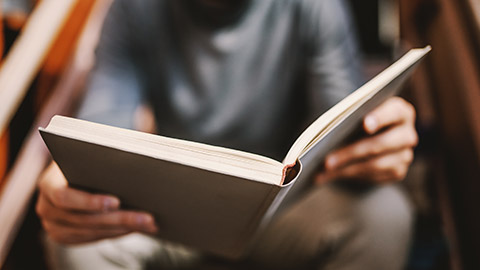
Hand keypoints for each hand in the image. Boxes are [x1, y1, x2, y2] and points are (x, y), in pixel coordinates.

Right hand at [36, 162, 157, 244]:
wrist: (74, 170)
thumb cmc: (86, 157)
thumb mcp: (90, 151)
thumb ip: (105, 155)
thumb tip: (135, 159)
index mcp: (48, 183)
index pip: (64, 197)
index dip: (90, 202)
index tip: (117, 201)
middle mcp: (47, 208)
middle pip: (84, 219)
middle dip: (119, 219)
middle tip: (147, 218)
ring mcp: (55, 226)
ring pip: (92, 232)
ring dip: (123, 228)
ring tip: (149, 224)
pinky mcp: (67, 236)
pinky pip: (94, 238)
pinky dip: (117, 233)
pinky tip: (138, 228)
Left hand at [315, 97, 417, 183]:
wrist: (367, 136)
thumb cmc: (359, 119)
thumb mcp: (357, 113)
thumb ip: (351, 117)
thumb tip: (329, 134)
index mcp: (400, 111)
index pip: (394, 112)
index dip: (380, 117)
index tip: (365, 124)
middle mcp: (407, 133)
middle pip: (380, 143)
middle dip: (351, 152)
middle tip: (327, 161)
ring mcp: (405, 154)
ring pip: (375, 164)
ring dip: (346, 169)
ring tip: (324, 171)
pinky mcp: (398, 172)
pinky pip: (373, 176)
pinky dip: (350, 175)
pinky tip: (331, 175)